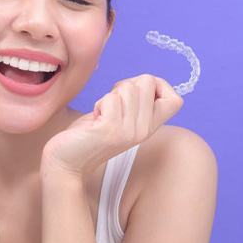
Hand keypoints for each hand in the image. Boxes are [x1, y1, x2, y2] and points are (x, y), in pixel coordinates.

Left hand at [41, 74, 183, 177]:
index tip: (135, 93)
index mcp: (149, 127)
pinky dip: (99, 104)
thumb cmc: (88, 134)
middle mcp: (144, 130)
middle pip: (148, 81)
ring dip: (110, 95)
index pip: (176, 100)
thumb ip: (135, 103)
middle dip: (126, 84)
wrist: (66, 162)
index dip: (157, 85)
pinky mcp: (111, 129)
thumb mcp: (120, 118)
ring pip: (129, 87)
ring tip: (101, 115)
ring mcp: (129, 131)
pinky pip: (111, 98)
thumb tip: (147, 80)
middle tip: (111, 105)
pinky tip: (94, 120)